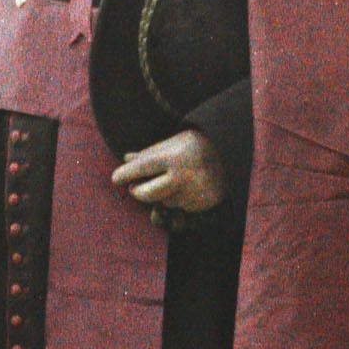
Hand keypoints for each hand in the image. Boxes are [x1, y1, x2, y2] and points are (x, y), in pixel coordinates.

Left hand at [111, 128, 226, 213]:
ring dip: (163, 193)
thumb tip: (126, 159)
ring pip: (163, 201)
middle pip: (146, 194)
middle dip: (137, 191)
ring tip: (178, 177)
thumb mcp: (173, 142)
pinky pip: (180, 206)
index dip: (125, 174)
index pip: (141, 168)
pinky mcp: (201, 205)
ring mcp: (193, 193)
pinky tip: (190, 185)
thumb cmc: (197, 145)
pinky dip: (179, 198)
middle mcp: (183, 177)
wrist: (233, 155)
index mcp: (174, 157)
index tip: (115, 178)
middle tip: (133, 187)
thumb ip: (149, 152)